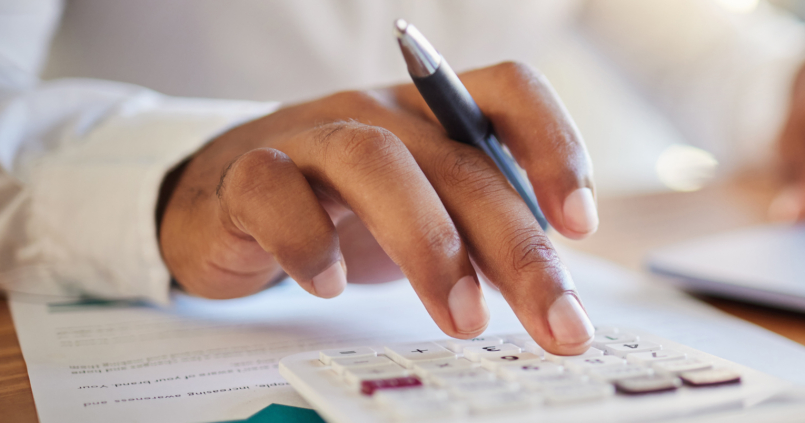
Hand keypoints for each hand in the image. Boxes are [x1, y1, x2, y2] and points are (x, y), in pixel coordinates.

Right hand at [157, 62, 597, 353]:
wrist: (225, 198)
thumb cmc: (345, 207)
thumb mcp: (430, 214)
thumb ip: (487, 240)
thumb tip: (556, 297)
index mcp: (438, 113)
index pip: (510, 92)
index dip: (555, 145)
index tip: (579, 224)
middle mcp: (382, 113)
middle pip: (461, 162)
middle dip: (518, 248)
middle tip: (555, 321)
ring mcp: (312, 136)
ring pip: (376, 163)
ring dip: (428, 245)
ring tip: (463, 318)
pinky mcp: (247, 174)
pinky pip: (274, 192)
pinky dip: (308, 242)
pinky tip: (331, 286)